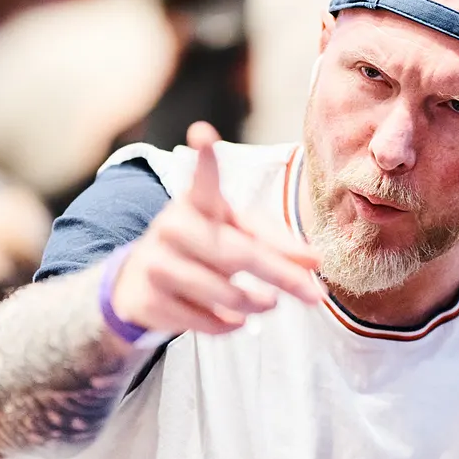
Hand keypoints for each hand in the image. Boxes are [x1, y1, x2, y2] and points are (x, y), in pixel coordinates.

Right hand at [109, 122, 323, 335]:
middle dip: (282, 276)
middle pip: (238, 253)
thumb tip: (315, 261)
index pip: (202, 179)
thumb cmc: (204, 248)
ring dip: (256, 304)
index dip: (205, 159)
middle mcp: (173, 226)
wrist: (144, 281)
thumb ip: (277, 245)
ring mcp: (157, 263)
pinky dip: (228, 324)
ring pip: (224, 292)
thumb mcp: (238, 236)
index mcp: (198, 202)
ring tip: (268, 304)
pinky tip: (234, 319)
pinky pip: (204, 320)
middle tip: (314, 295)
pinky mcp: (150, 299)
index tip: (203, 133)